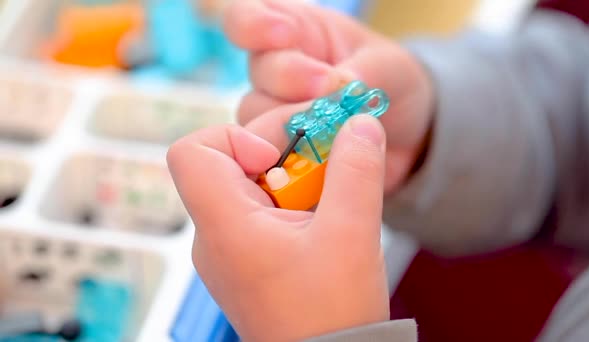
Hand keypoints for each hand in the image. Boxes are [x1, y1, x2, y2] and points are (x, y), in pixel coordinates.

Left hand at [167, 114, 388, 341]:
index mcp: (225, 226)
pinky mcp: (249, 258)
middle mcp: (217, 235)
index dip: (233, 136)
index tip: (278, 153)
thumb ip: (356, 170)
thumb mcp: (353, 234)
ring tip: (333, 189)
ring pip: (251, 183)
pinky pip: (262, 209)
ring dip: (295, 173)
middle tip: (331, 149)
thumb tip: (359, 124)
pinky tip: (326, 213)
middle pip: (231, 159)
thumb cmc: (332, 316)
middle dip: (284, 147)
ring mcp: (230, 249)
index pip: (192, 151)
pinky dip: (293, 199)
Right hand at [224, 0, 434, 193]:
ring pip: (258, 115)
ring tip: (331, 127)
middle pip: (259, 69)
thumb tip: (339, 83)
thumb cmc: (390, 83)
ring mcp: (274, 112)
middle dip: (290, 76)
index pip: (248, 18)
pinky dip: (295, 155)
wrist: (405, 134)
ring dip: (292, 120)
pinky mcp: (280, 150)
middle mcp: (276, 70)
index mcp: (296, 32)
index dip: (254, 24)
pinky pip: (269, 155)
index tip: (282, 34)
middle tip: (325, 86)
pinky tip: (322, 157)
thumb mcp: (390, 67)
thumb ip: (366, 72)